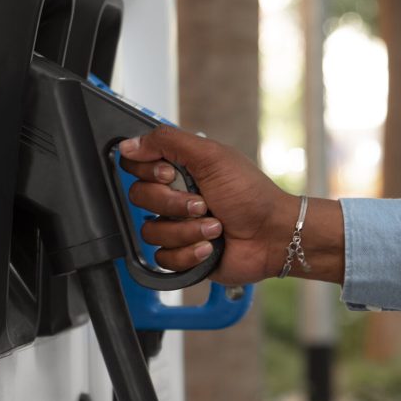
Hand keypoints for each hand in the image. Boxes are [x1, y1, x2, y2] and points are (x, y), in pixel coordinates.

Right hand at [119, 125, 344, 284]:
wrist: (272, 235)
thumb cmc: (251, 195)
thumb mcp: (211, 156)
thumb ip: (167, 142)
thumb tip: (128, 145)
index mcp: (177, 169)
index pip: (134, 166)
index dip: (148, 172)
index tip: (170, 174)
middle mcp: (172, 196)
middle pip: (139, 198)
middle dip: (173, 204)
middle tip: (202, 204)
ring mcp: (175, 226)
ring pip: (151, 231)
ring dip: (186, 230)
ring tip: (215, 228)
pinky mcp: (180, 254)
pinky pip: (163, 258)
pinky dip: (189, 252)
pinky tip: (210, 247)